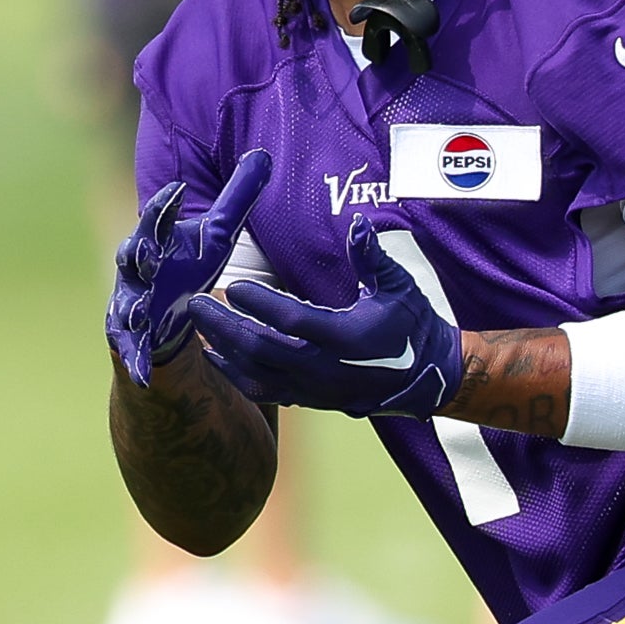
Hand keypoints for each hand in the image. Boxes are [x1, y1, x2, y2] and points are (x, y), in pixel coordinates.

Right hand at [106, 148, 272, 384]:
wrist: (162, 318)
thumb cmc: (189, 269)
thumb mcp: (218, 235)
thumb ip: (238, 198)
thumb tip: (264, 154)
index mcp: (156, 240)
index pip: (157, 218)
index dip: (165, 205)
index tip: (178, 191)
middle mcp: (137, 271)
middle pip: (133, 257)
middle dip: (137, 253)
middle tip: (145, 251)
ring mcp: (131, 305)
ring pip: (127, 304)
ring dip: (131, 309)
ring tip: (139, 314)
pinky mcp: (132, 339)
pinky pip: (132, 351)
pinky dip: (137, 362)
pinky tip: (144, 374)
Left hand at [190, 216, 464, 418]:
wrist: (428, 376)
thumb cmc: (413, 324)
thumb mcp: (398, 286)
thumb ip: (372, 256)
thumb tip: (357, 223)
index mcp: (347, 339)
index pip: (292, 320)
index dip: (260, 303)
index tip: (233, 285)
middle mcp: (327, 370)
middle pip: (262, 350)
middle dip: (225, 327)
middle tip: (196, 305)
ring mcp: (317, 390)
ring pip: (257, 375)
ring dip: (224, 351)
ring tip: (199, 329)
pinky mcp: (311, 400)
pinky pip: (266, 391)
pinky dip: (237, 374)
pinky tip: (217, 356)